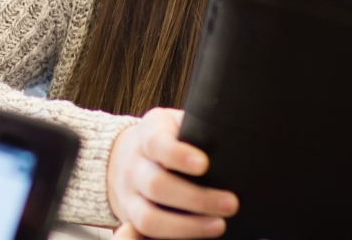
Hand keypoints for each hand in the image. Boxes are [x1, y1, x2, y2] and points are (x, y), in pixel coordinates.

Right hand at [105, 108, 238, 238]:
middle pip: (157, 185)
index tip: (204, 164)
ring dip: (186, 226)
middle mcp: (134, 168)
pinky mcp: (130, 220)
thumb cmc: (163, 139)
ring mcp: (129, 197)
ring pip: (148, 218)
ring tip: (218, 226)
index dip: (178, 155)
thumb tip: (233, 141)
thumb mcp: (174, 123)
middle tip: (231, 204)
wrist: (119, 157)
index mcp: (147, 138)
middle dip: (196, 198)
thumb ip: (196, 127)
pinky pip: (142, 235)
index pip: (157, 144)